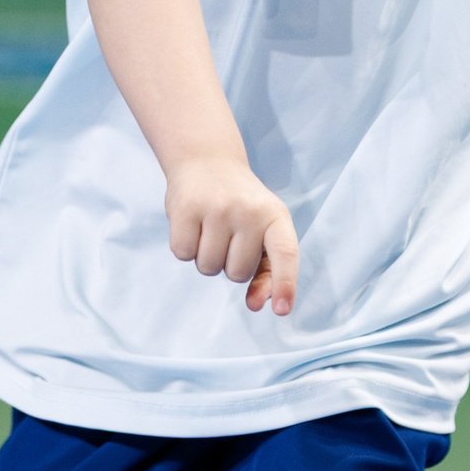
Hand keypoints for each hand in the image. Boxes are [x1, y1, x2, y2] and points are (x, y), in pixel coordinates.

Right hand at [165, 156, 299, 314]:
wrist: (207, 159)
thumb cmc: (242, 205)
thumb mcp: (264, 227)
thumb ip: (267, 269)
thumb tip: (256, 304)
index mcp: (275, 215)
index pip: (285, 253)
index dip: (285, 284)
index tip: (282, 310)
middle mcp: (249, 210)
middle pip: (237, 273)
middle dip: (230, 264)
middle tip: (229, 235)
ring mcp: (216, 208)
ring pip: (209, 268)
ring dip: (207, 257)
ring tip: (211, 227)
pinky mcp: (185, 208)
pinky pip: (183, 254)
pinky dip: (185, 247)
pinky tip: (193, 224)